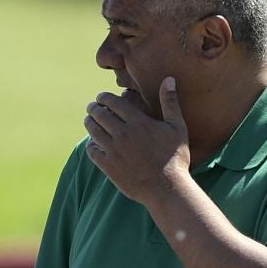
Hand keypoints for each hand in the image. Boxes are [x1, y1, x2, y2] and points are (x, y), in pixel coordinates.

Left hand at [83, 76, 190, 205]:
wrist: (167, 188)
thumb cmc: (175, 158)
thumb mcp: (177, 127)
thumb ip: (170, 102)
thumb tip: (168, 79)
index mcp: (137, 121)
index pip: (113, 102)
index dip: (104, 97)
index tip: (101, 97)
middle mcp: (122, 134)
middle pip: (99, 114)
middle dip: (93, 108)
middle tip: (92, 107)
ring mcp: (113, 150)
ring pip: (93, 130)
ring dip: (89, 123)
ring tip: (89, 120)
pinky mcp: (108, 166)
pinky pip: (92, 150)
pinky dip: (90, 144)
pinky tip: (93, 143)